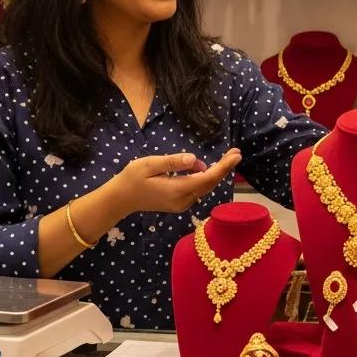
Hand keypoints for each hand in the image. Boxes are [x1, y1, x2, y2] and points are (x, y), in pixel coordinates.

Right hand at [109, 149, 242, 215]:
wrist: (119, 199)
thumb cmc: (131, 178)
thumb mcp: (149, 164)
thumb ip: (173, 162)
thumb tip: (195, 159)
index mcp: (177, 190)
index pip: (207, 178)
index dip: (223, 167)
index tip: (236, 155)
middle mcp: (183, 200)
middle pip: (209, 184)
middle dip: (224, 168)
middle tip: (236, 152)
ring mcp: (181, 204)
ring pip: (205, 188)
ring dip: (217, 173)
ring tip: (228, 157)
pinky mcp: (179, 203)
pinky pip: (198, 190)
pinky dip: (206, 179)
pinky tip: (210, 168)